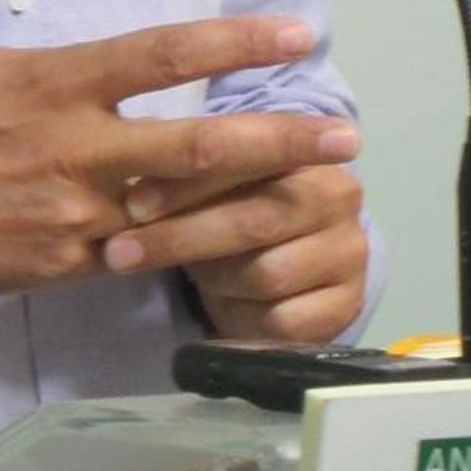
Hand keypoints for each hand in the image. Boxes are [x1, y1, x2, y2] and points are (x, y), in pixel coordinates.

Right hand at [0, 0, 355, 303]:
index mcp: (53, 83)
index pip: (163, 55)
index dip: (237, 42)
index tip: (294, 34)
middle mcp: (77, 151)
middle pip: (201, 146)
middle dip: (281, 140)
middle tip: (345, 136)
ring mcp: (75, 215)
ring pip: (186, 212)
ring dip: (257, 202)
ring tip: (321, 196)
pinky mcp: (64, 264)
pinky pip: (144, 254)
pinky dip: (194, 246)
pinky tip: (245, 243)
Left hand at [101, 146, 368, 345]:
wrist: (292, 270)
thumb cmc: (238, 213)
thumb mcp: (214, 189)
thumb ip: (186, 178)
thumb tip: (130, 196)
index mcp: (306, 150)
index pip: (246, 161)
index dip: (187, 183)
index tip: (134, 204)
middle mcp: (339, 196)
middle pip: (254, 220)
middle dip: (181, 237)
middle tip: (120, 253)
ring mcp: (349, 253)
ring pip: (265, 274)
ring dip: (212, 280)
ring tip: (187, 278)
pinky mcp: (347, 306)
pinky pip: (282, 321)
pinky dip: (243, 318)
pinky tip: (224, 310)